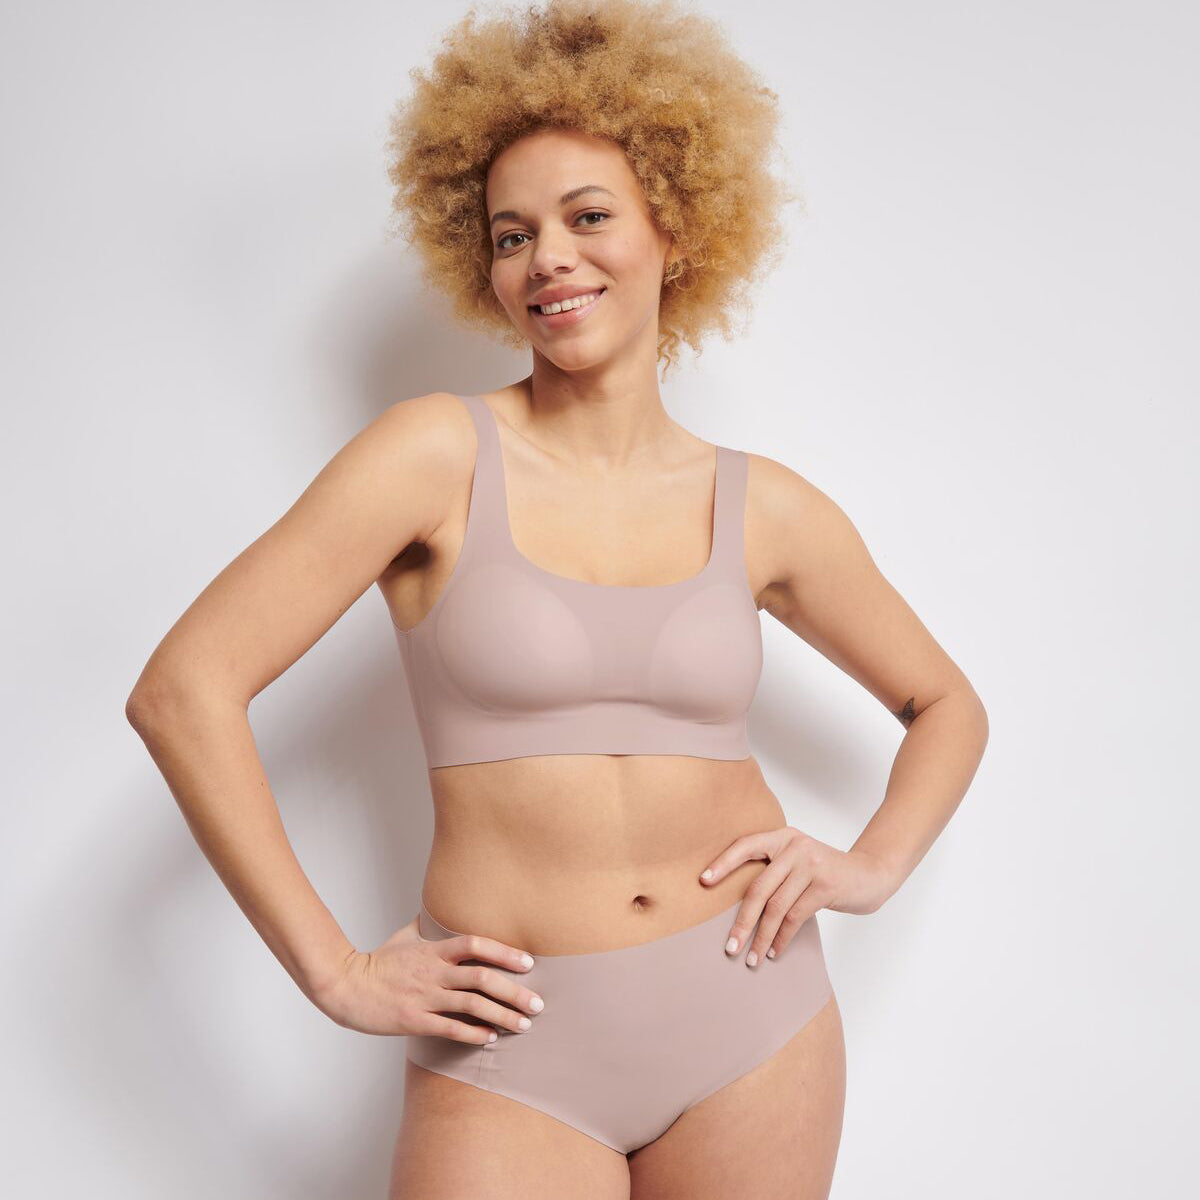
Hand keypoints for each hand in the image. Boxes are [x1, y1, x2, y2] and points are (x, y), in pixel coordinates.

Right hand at [314, 915, 546, 1043]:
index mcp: (434, 950)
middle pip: (482, 979)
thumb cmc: (377, 962)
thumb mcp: (405, 936)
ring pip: (473, 1006)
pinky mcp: (415, 1020)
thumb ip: (428, 927)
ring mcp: (425, 997)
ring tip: (524, 1025)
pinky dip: (474, 1034)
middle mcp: (434, 973)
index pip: (476, 945)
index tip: (528, 964)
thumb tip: (440, 911)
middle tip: (539, 1003)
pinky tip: (491, 1038)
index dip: (504, 953)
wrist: (345, 987)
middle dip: (515, 992)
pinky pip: (451, 1028)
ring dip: (503, 1016)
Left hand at [699, 826, 890, 965]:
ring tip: (752, 958)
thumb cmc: (826, 873)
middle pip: (758, 888)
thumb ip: (774, 871)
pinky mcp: (825, 885)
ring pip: (776, 908)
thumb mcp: (799, 862)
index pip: (746, 846)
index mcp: (782, 838)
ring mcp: (811, 865)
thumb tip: (738, 904)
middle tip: (730, 948)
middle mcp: (794, 847)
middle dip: (741, 921)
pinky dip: (782, 938)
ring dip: (762, 937)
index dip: (723, 863)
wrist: (870, 874)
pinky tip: (775, 951)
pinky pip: (796, 917)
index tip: (703, 881)